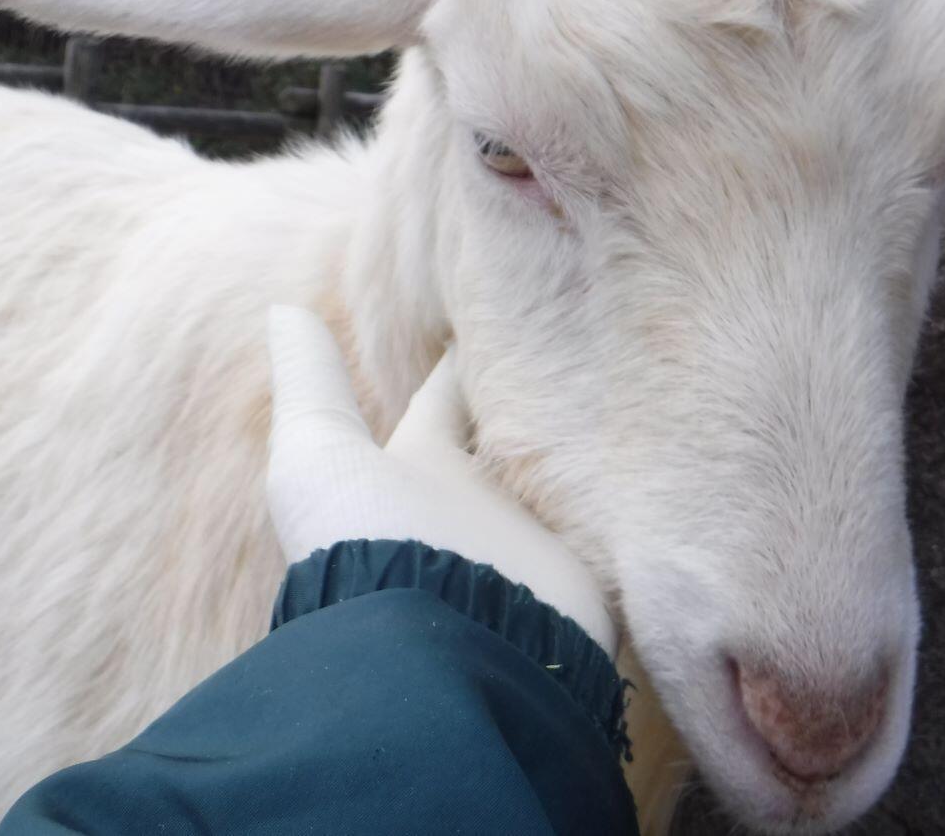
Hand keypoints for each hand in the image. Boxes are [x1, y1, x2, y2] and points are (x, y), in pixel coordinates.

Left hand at [265, 305, 616, 656]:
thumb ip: (312, 385)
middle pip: (520, 416)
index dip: (470, 349)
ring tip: (634, 355)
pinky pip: (622, 499)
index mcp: (427, 462)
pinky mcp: (596, 555)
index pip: (452, 390)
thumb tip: (284, 306)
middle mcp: (485, 491)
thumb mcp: (318, 458)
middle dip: (543, 373)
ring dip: (592, 418)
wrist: (435, 650)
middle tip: (582, 311)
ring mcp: (544, 523)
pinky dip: (633, 474)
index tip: (502, 293)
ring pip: (574, 454)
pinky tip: (661, 428)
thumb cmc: (369, 546)